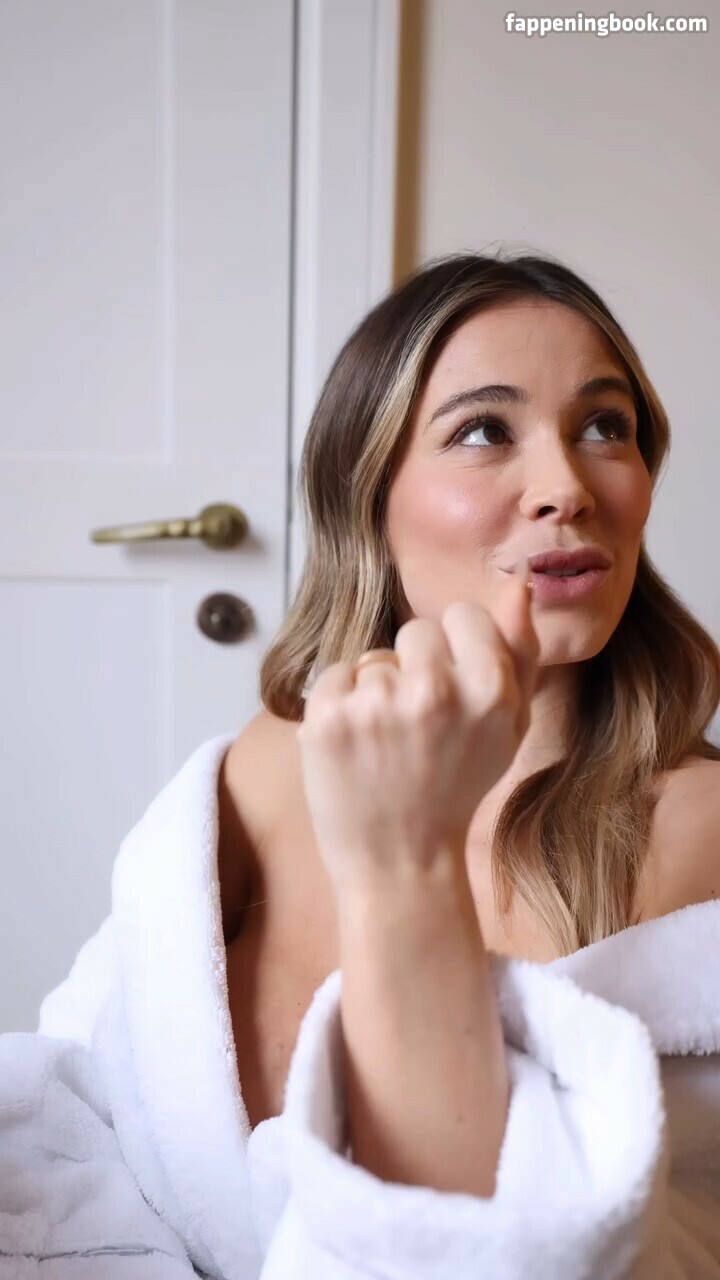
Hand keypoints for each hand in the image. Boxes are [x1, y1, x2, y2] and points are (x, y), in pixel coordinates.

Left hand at [296, 559, 538, 893]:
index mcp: (488, 689)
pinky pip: (334, 676)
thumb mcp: (509, 726)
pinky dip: (340, 706)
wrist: (401, 861)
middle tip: (419, 726)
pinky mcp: (328, 717)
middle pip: (416, 632)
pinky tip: (356, 747)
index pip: (463, 615)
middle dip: (415, 668)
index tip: (453, 691)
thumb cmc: (457, 788)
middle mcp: (433, 690)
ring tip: (387, 745)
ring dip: (376, 693)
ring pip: (373, 660)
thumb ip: (520, 652)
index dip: (457, 651)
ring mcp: (376, 703)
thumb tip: (517, 584)